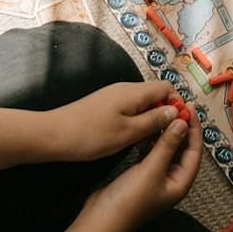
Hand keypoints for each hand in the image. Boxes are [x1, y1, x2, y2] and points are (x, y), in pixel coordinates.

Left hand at [48, 80, 178, 161]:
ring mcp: (114, 96)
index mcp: (134, 92)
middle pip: (156, 95)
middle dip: (165, 115)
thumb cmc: (90, 135)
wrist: (53, 135)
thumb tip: (176, 111)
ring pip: (143, 104)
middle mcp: (126, 89)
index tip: (179, 127)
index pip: (167, 88)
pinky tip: (132, 140)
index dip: (177, 105)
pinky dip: (137, 122)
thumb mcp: (127, 132)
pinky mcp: (106, 106)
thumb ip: (154, 120)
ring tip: (149, 143)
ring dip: (150, 121)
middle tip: (165, 138)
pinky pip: (130, 110)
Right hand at [79, 115, 200, 231]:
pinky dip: (151, 140)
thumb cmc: (128, 202)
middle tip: (175, 106)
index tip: (189, 108)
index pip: (194, 150)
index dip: (194, 128)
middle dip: (180, 127)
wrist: (101, 219)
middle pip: (182, 148)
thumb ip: (168, 146)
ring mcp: (156, 177)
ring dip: (164, 132)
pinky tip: (146, 129)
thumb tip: (182, 123)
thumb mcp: (151, 170)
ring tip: (161, 113)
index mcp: (180, 182)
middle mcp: (171, 179)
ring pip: (166, 148)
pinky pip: (152, 152)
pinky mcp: (141, 174)